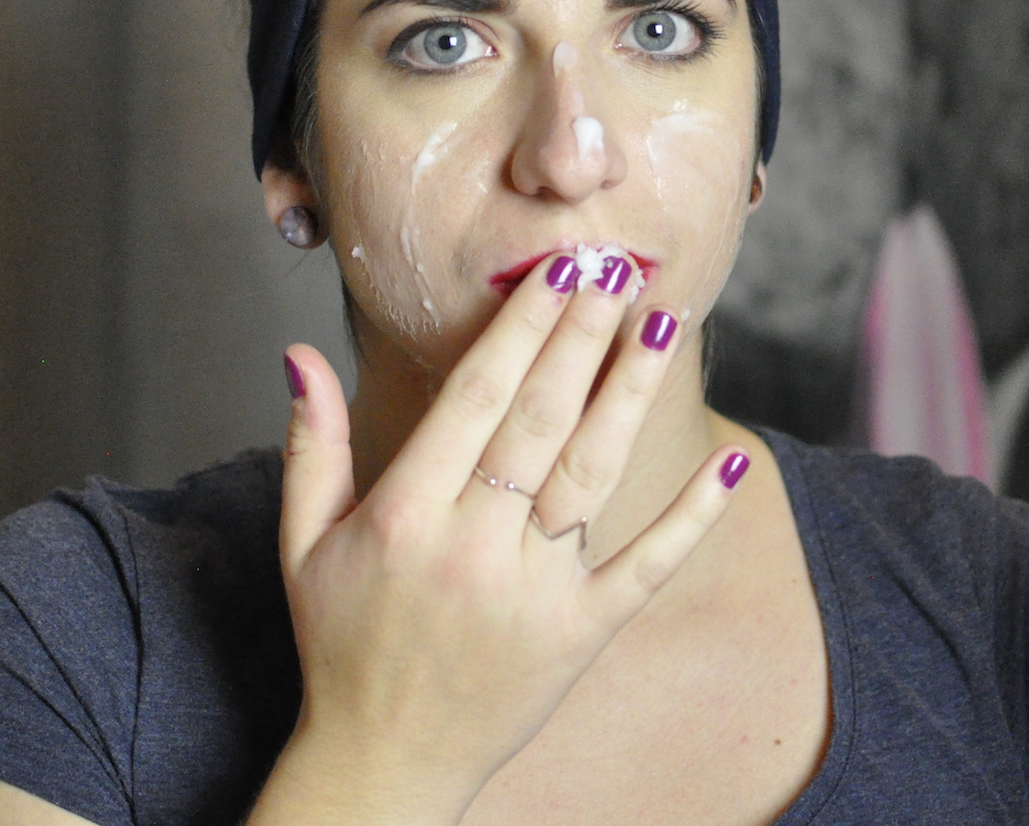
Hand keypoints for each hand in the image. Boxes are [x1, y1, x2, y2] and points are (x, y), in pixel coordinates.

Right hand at [249, 254, 745, 825]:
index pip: (476, 399)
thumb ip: (312, 445)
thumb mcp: (304, 545)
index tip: (556, 271)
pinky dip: (692, 517)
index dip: (521, 328)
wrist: (384, 763)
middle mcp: (473, 549)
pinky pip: (646, 567)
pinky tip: (729, 464)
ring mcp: (534, 593)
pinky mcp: (581, 635)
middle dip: (583, 335)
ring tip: (664, 324)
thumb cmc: (342, 643)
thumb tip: (299, 352)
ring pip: (593, 474)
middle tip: (618, 266)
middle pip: (540, 420)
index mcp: (405, 518)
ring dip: (630, 394)